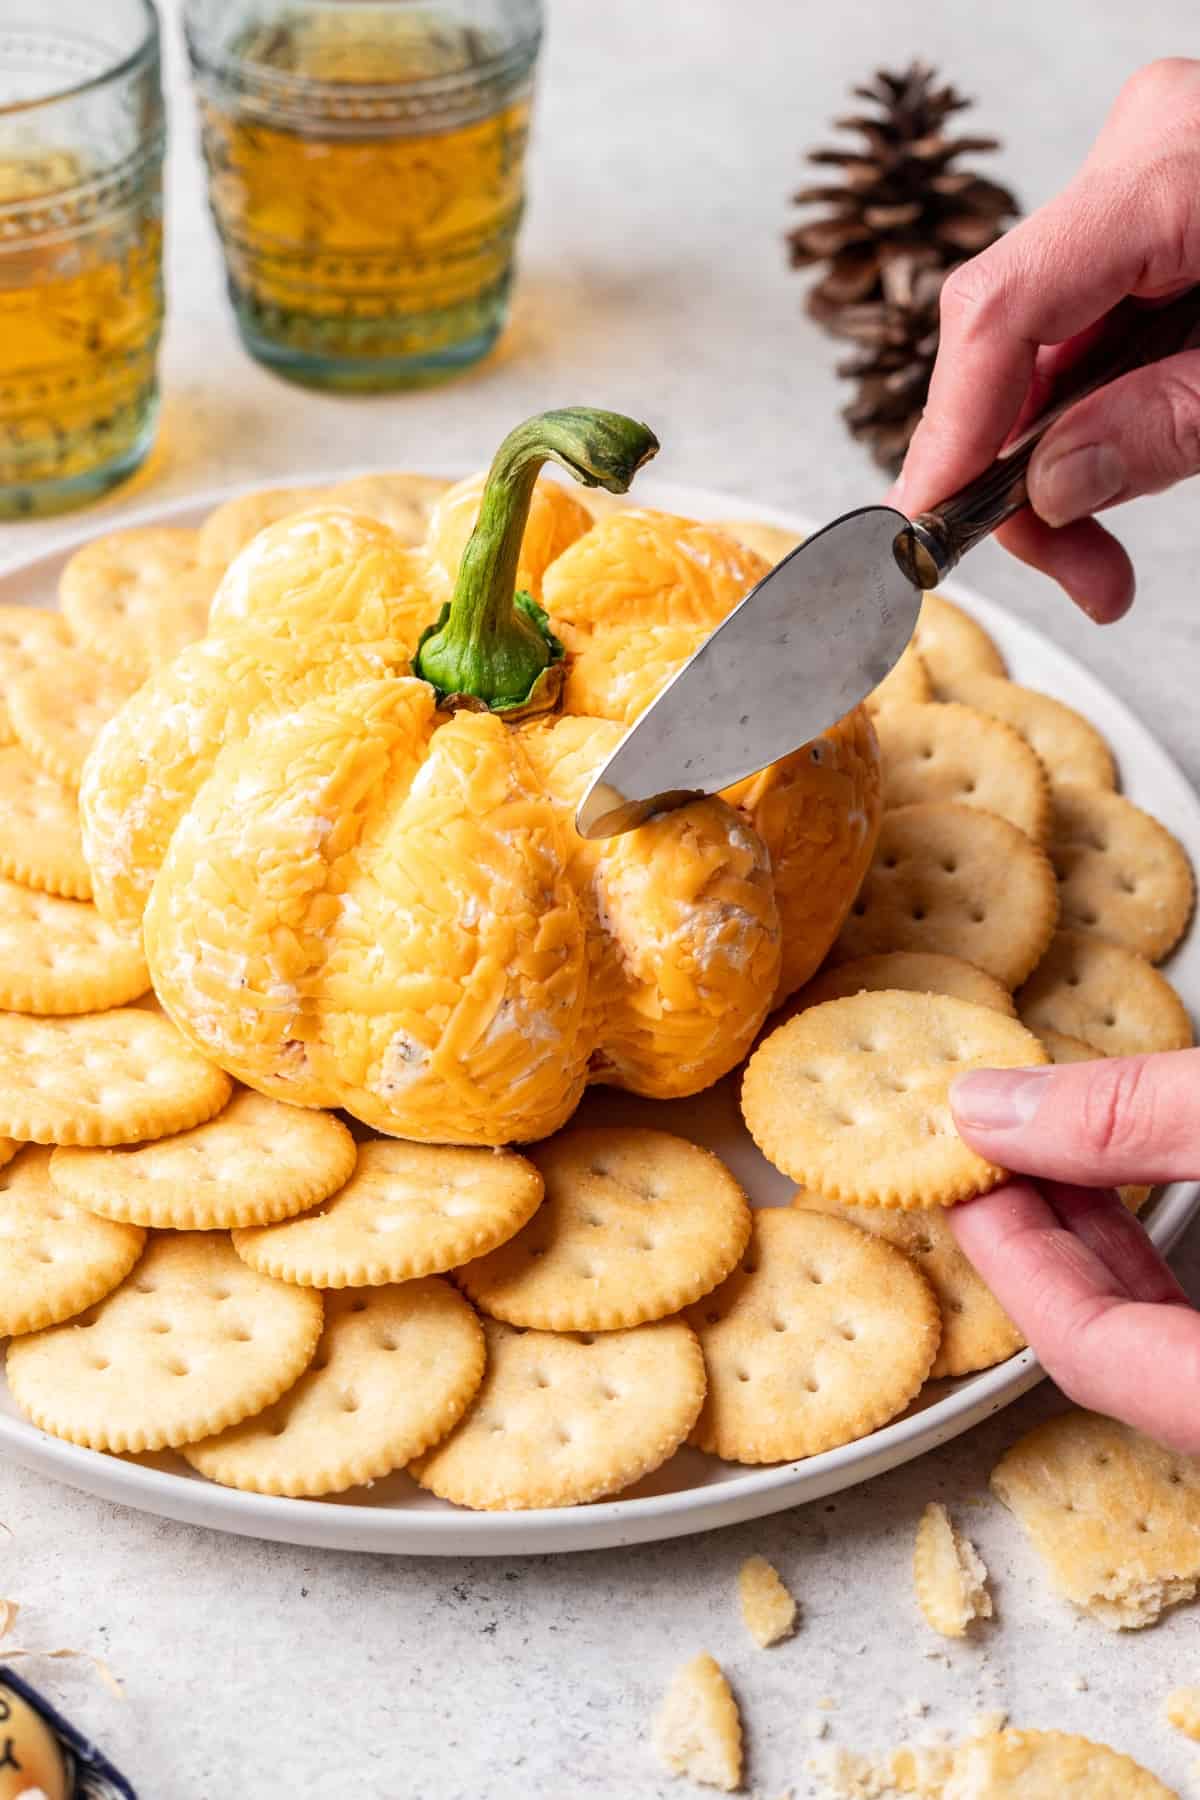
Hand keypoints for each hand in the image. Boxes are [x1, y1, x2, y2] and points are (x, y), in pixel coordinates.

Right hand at [891, 58, 1199, 622]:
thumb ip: (1161, 431)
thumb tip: (1048, 486)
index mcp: (1175, 172)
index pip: (1003, 313)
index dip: (950, 433)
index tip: (924, 530)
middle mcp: (1145, 153)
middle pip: (1011, 335)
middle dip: (1019, 472)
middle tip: (1075, 576)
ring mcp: (1149, 177)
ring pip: (1040, 345)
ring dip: (1056, 459)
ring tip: (1102, 559)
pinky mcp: (1160, 215)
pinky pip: (1086, 327)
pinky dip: (1092, 414)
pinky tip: (1115, 470)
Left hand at [949, 1051, 1199, 1452]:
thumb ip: (1134, 1115)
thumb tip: (993, 1107)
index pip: (1090, 1350)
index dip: (1010, 1254)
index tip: (961, 1175)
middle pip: (1116, 1353)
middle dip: (1040, 1244)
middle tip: (983, 1156)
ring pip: (1159, 1344)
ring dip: (1095, 1246)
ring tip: (1041, 1153)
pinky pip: (1191, 1330)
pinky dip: (1149, 1260)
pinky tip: (1123, 1180)